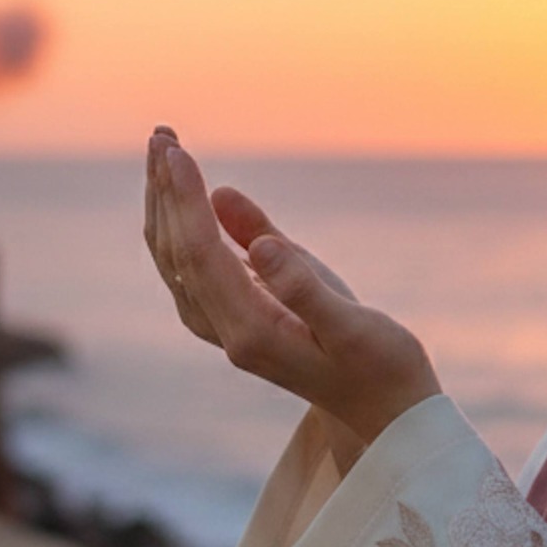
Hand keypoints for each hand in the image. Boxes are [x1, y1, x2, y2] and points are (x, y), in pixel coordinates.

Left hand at [143, 127, 440, 464]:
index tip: (177, 152)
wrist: (385, 411)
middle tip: (162, 134)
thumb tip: (258, 244)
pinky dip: (187, 222)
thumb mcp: (354, 328)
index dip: (186, 202)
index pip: (201, 257)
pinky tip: (190, 190)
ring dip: (167, 203)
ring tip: (166, 148)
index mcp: (252, 333)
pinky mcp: (240, 318)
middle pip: (177, 254)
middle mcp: (228, 333)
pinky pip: (198, 265)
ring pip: (178, 259)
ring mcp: (229, 328)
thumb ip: (305, 286)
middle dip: (166, 192)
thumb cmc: (381, 368)